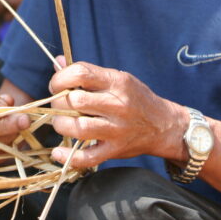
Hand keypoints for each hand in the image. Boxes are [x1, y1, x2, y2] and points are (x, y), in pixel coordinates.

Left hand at [48, 57, 185, 168]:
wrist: (164, 125)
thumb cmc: (136, 98)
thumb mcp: (117, 78)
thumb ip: (88, 72)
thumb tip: (58, 62)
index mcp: (116, 82)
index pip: (80, 73)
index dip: (60, 78)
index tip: (56, 85)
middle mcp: (117, 105)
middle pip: (75, 101)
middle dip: (57, 102)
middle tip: (58, 104)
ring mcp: (117, 129)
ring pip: (78, 128)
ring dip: (61, 125)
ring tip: (61, 122)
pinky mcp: (116, 150)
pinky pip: (88, 157)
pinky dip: (69, 157)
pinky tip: (58, 152)